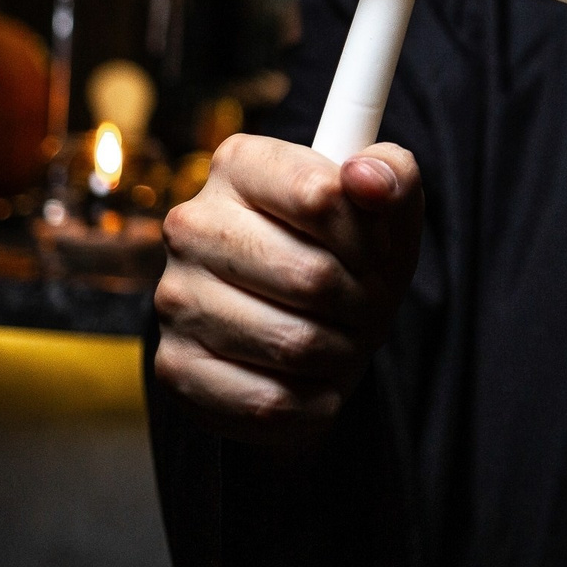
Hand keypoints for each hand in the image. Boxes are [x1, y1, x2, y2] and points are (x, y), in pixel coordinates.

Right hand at [153, 135, 423, 443]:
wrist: (310, 325)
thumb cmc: (349, 254)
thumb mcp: (387, 209)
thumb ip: (392, 175)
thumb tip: (366, 177)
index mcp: (240, 165)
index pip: (321, 197)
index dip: (368, 237)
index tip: (378, 252)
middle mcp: (192, 225)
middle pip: (311, 277)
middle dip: (361, 302)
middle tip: (369, 306)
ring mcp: (176, 297)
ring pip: (293, 344)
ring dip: (341, 352)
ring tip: (343, 339)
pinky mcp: (175, 366)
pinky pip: (268, 402)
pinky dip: (313, 400)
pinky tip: (315, 379)